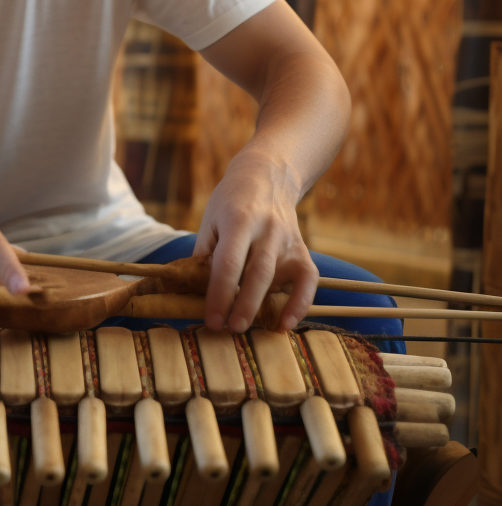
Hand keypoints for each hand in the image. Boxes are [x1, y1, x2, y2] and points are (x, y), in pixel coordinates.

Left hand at [193, 150, 317, 332]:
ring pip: (277, 278)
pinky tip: (285, 323)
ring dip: (261, 307)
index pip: (228, 264)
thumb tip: (197, 289)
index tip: (210, 318)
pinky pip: (308, 280)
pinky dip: (300, 303)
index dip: (219, 294)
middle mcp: (265, 230)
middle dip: (241, 305)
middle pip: (255, 274)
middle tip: (228, 329)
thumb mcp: (211, 218)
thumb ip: (206, 252)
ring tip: (244, 327)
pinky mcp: (302, 249)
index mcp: (237, 220)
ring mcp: (286, 239)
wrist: (267, 176)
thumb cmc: (230, 201)